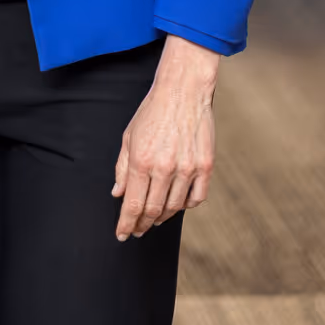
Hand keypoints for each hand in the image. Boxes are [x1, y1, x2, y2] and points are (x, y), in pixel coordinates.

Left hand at [112, 35, 218, 241]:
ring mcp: (188, 169)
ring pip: (174, 207)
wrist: (183, 91)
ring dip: (163, 216)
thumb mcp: (129, 136)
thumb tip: (118, 193)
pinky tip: (177, 203)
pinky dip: (185, 205)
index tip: (122, 234)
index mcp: (142, 160)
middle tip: (137, 230)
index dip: (126, 223)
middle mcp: (165, 168)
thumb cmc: (153, 111)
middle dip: (142, 224)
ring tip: (155, 218)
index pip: (133, 204)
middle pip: (153, 210)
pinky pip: (196, 198)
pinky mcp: (205, 166)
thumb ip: (122, 167)